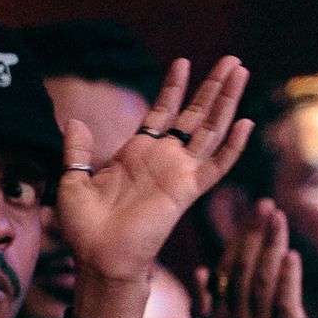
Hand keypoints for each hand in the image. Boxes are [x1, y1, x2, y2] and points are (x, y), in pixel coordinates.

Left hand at [58, 56, 251, 284]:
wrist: (97, 257)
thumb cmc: (84, 227)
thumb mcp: (73, 181)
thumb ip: (76, 151)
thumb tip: (74, 121)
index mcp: (137, 154)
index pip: (162, 113)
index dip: (174, 88)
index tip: (184, 62)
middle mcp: (162, 160)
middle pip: (195, 116)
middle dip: (213, 87)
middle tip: (232, 60)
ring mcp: (177, 174)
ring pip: (211, 131)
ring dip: (226, 102)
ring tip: (241, 72)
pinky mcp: (186, 191)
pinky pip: (216, 166)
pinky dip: (232, 146)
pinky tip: (244, 122)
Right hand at [200, 199, 317, 317]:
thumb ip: (208, 310)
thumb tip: (201, 272)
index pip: (227, 269)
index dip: (241, 240)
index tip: (254, 214)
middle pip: (242, 267)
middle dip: (254, 233)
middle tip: (266, 204)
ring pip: (261, 279)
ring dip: (270, 246)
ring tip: (279, 217)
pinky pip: (283, 303)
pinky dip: (285, 279)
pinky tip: (290, 256)